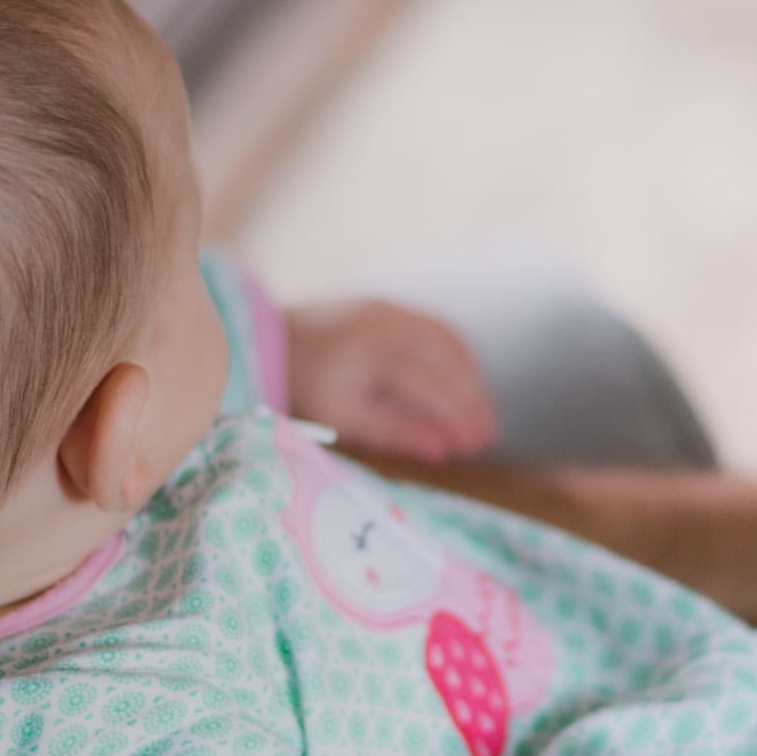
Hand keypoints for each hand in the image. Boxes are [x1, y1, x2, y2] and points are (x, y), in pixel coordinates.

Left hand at [283, 299, 496, 462]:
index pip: (430, 386)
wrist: (269, 341)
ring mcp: (389, 309)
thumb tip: (443, 450)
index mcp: (371, 353)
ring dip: (470, 378)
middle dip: (471, 401)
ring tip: (480, 414)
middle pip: (446, 362)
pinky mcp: (389, 305)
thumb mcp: (344, 419)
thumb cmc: (305, 388)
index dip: (456, 417)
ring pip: (448, 342)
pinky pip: (437, 329)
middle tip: (487, 436)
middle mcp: (385, 323)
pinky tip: (464, 383)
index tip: (475, 445)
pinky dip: (457, 357)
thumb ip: (394, 432)